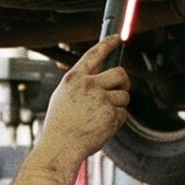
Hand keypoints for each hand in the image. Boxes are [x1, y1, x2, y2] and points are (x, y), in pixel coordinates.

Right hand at [42, 36, 129, 160]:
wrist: (60, 147)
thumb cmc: (60, 126)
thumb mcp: (64, 97)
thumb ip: (82, 85)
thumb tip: (103, 78)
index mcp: (74, 79)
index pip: (95, 54)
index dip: (108, 43)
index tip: (118, 38)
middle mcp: (88, 86)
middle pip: (120, 73)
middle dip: (124, 81)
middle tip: (121, 89)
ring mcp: (101, 100)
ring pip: (124, 96)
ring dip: (117, 106)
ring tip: (100, 116)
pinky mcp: (111, 115)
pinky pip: (123, 114)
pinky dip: (116, 121)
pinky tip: (101, 126)